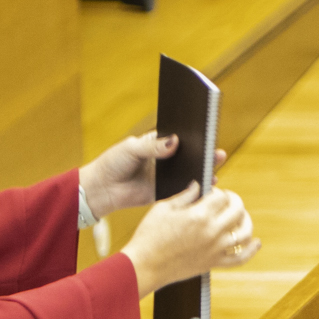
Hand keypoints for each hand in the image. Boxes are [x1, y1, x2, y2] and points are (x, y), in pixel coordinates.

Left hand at [77, 131, 226, 222]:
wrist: (102, 189)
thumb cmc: (113, 164)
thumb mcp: (131, 149)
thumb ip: (152, 146)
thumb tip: (175, 142)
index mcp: (158, 143)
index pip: (179, 136)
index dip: (192, 132)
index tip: (205, 127)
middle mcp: (167, 159)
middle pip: (190, 154)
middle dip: (204, 151)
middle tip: (216, 149)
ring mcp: (169, 176)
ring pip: (190, 171)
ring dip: (204, 169)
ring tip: (215, 163)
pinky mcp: (167, 192)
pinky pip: (185, 190)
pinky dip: (196, 187)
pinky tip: (207, 183)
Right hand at [122, 184, 256, 296]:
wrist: (144, 266)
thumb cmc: (148, 236)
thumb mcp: (163, 208)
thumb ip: (185, 196)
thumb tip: (199, 186)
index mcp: (199, 215)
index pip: (221, 196)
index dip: (218, 191)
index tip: (211, 193)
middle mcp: (212, 232)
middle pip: (238, 210)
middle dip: (234, 201)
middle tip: (227, 199)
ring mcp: (215, 249)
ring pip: (245, 233)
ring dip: (246, 221)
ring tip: (240, 216)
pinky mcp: (214, 263)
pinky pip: (240, 258)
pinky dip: (251, 250)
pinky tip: (256, 242)